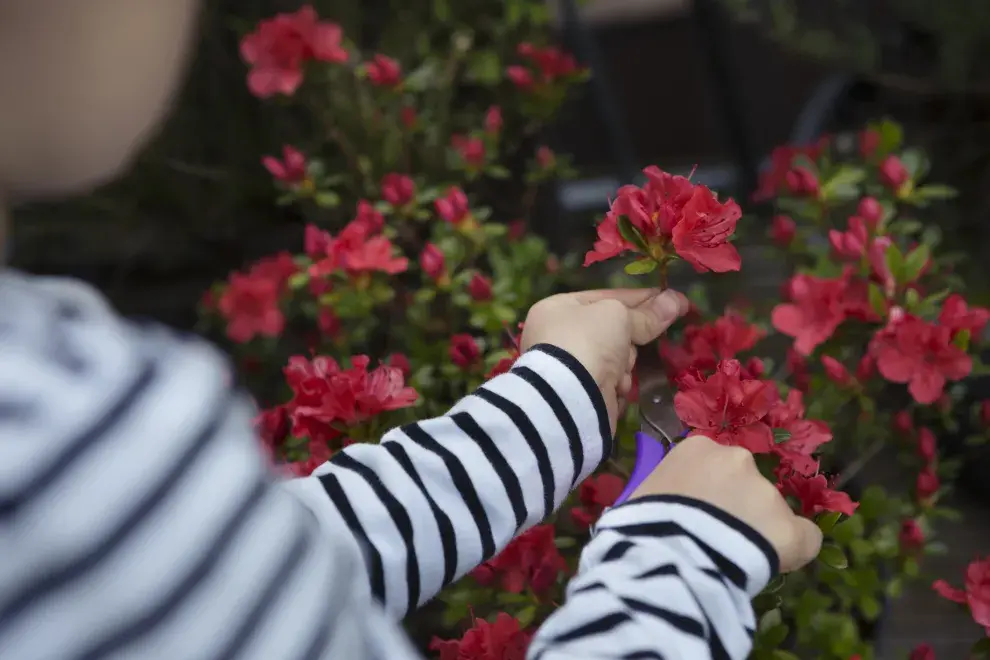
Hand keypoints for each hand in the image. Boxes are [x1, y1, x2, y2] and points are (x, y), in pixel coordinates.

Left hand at [520, 288, 687, 431]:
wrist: (571, 394)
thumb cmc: (588, 340)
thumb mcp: (618, 315)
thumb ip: (647, 312)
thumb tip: (676, 300)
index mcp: (559, 308)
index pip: (607, 297)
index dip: (641, 298)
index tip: (671, 298)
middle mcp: (559, 336)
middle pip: (613, 331)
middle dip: (629, 339)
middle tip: (650, 335)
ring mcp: (569, 367)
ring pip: (616, 359)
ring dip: (624, 364)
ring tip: (618, 368)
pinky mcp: (582, 393)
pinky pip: (612, 382)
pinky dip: (618, 384)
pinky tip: (615, 386)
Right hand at [630, 435, 822, 571]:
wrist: (667, 556)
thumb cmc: (640, 525)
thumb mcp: (640, 498)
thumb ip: (660, 494)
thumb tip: (657, 509)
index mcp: (697, 448)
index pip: (711, 466)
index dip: (706, 491)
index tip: (696, 514)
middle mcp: (737, 460)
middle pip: (743, 484)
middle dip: (734, 507)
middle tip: (714, 538)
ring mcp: (766, 493)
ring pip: (767, 512)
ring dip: (755, 531)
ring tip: (731, 560)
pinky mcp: (791, 529)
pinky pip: (803, 538)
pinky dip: (793, 550)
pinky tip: (775, 564)